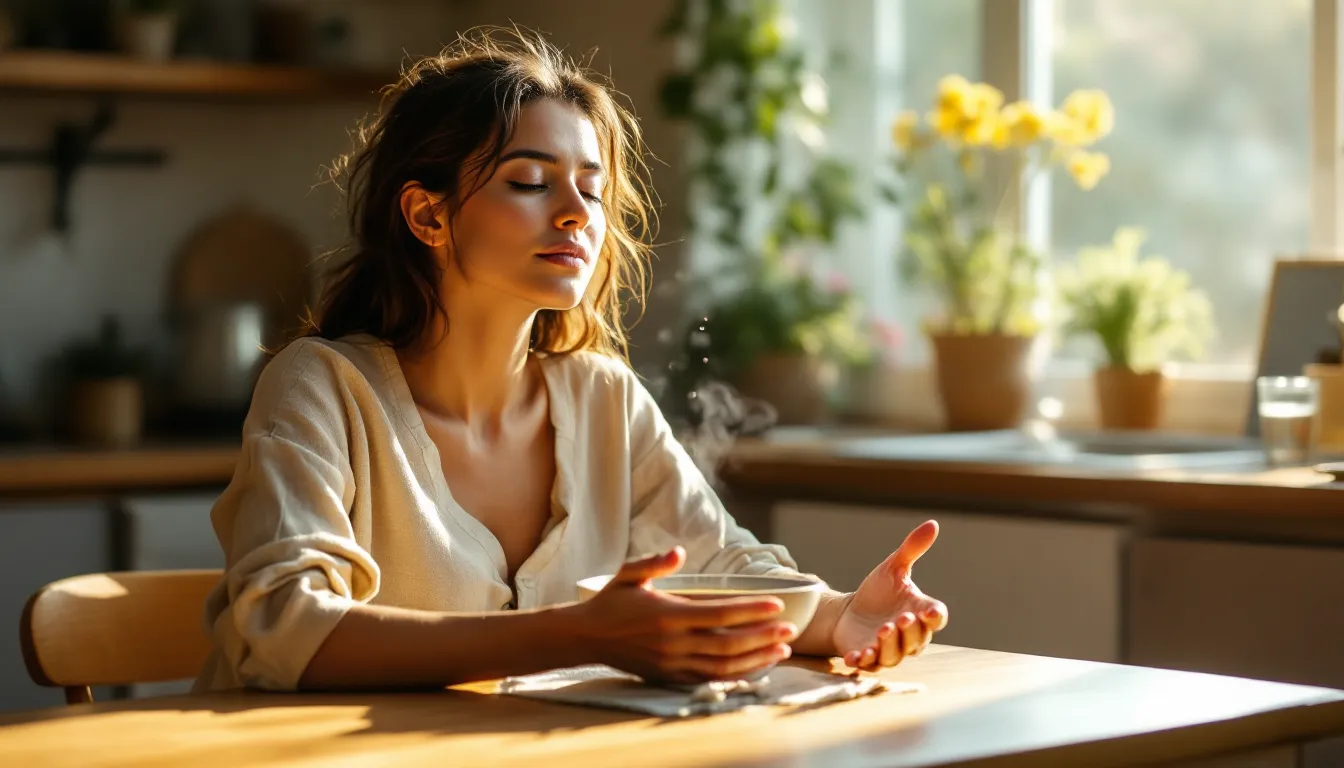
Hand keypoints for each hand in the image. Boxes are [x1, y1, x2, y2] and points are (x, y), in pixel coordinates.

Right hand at [574, 547, 797, 684]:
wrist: (586, 638)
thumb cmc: (611, 602)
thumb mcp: (628, 574)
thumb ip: (654, 563)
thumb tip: (678, 552)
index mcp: (667, 615)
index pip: (719, 613)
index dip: (750, 610)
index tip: (777, 605)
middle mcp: (673, 643)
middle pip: (728, 642)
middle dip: (763, 636)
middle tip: (791, 629)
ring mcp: (673, 664)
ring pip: (724, 665)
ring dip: (757, 659)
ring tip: (783, 650)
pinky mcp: (671, 677)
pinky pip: (711, 678)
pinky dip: (738, 673)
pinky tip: (757, 665)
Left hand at [832, 520, 947, 669]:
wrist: (849, 611)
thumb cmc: (878, 591)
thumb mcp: (893, 567)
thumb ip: (912, 549)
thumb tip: (933, 524)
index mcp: (919, 612)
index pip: (936, 618)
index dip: (935, 617)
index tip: (929, 611)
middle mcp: (909, 636)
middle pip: (918, 640)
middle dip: (911, 632)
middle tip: (901, 619)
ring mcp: (889, 650)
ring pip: (896, 655)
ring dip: (890, 645)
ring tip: (882, 631)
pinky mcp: (868, 659)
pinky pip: (870, 666)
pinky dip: (864, 662)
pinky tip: (857, 656)